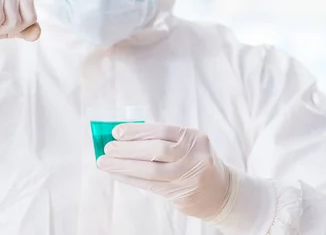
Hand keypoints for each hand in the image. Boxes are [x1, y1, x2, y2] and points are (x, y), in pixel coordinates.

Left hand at [97, 123, 233, 219]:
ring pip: (151, 170)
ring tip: (105, 162)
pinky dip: (130, 178)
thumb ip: (163, 139)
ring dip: (124, 165)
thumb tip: (125, 136)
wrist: (221, 191)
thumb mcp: (188, 144)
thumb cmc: (195, 161)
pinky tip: (117, 174)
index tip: (117, 131)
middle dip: (128, 149)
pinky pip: (150, 185)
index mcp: (194, 138)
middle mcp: (194, 156)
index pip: (163, 130)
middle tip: (107, 147)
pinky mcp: (181, 194)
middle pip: (156, 150)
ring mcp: (188, 177)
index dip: (138, 130)